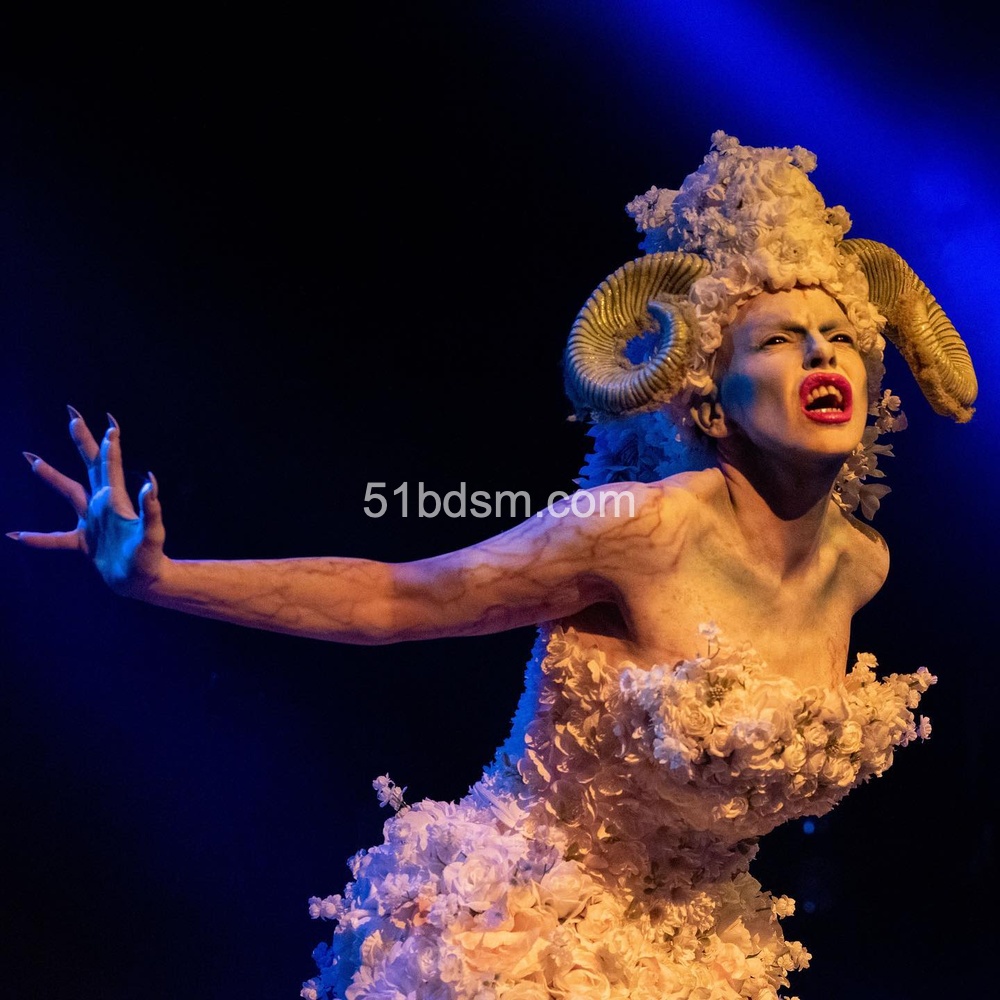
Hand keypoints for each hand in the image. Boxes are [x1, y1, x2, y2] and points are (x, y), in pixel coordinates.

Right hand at [10, 407, 166, 595]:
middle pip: (90, 466)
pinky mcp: (84, 542)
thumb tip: (152, 483)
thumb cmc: (150, 558)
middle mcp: (102, 505)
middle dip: (82, 441)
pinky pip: (55, 539)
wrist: (143, 582)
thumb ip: (151, 510)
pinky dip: (37, 538)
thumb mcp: (152, 533)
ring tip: (31, 458)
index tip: (109, 421)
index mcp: (115, 500)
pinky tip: (15, 536)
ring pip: (68, 492)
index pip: (109, 465)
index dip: (109, 444)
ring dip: (50, 475)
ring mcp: (91, 522)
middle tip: (72, 416)